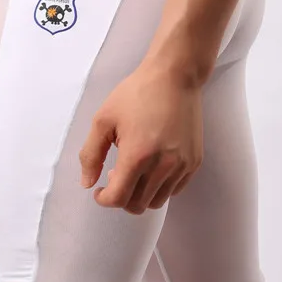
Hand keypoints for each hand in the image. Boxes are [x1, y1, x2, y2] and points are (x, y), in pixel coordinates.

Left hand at [78, 61, 203, 213]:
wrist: (174, 76)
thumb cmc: (137, 94)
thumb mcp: (103, 119)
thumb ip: (90, 154)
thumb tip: (88, 183)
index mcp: (137, 155)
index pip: (119, 198)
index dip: (104, 199)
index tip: (99, 190)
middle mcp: (163, 165)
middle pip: (138, 205)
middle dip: (121, 197)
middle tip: (115, 177)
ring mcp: (182, 165)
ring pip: (157, 201)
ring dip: (141, 194)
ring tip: (134, 172)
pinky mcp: (194, 162)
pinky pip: (174, 190)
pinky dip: (160, 187)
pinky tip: (151, 168)